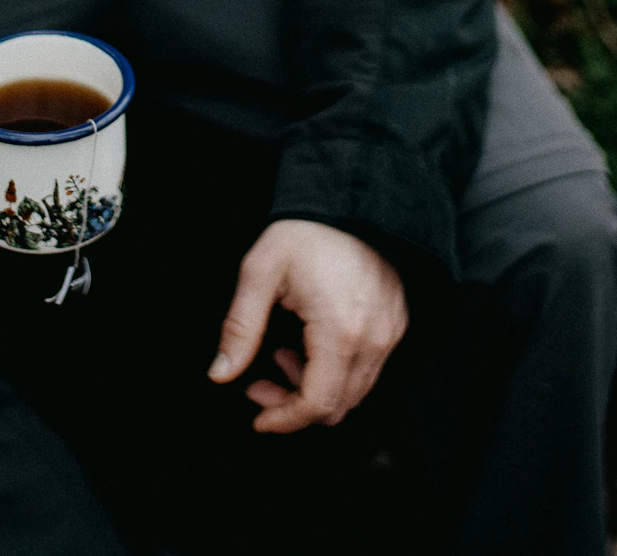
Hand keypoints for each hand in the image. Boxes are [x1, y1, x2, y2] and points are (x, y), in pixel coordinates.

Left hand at [208, 219, 408, 432]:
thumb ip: (240, 329)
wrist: (351, 198)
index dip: (284, 420)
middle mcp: (375, 339)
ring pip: (354, 392)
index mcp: (341, 330)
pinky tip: (309, 343)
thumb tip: (220, 375)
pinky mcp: (396, 323)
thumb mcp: (260, 273)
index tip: (257, 416)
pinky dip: (336, 372)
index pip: (317, 404)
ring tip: (283, 353)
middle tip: (260, 382)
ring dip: (315, 389)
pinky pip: (368, 370)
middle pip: (338, 406)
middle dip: (294, 406)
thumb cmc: (304, 231)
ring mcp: (390, 332)